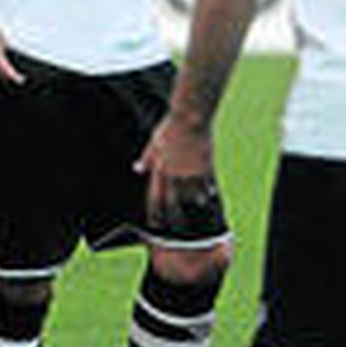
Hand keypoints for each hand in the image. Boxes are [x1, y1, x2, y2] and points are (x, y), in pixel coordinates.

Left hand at [136, 113, 217, 231]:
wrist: (191, 118)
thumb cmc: (170, 127)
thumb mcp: (154, 142)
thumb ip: (146, 158)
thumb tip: (136, 169)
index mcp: (160, 169)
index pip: (155, 197)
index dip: (155, 213)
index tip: (155, 224)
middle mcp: (174, 174)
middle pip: (174, 202)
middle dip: (174, 217)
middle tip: (177, 228)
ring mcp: (190, 172)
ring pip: (192, 196)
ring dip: (194, 204)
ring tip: (197, 211)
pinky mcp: (205, 167)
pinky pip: (206, 185)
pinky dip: (207, 191)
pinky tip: (209, 196)